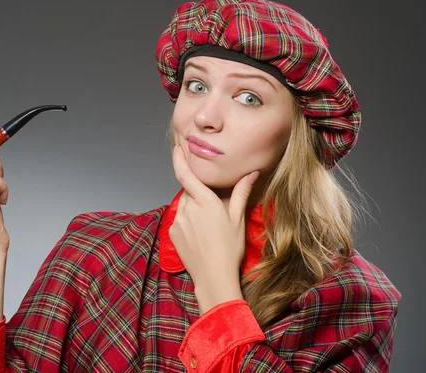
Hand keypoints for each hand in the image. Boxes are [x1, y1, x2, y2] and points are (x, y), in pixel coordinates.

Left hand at [169, 145, 258, 312]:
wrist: (213, 276)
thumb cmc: (229, 248)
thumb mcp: (238, 219)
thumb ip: (240, 193)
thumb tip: (252, 173)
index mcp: (204, 202)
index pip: (186, 175)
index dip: (179, 159)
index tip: (177, 148)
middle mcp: (188, 209)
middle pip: (189, 192)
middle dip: (198, 194)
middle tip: (213, 209)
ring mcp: (178, 221)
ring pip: (184, 205)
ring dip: (193, 207)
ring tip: (208, 225)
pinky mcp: (173, 233)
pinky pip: (179, 219)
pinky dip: (187, 220)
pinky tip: (200, 234)